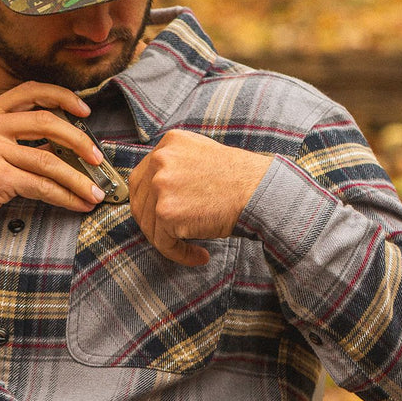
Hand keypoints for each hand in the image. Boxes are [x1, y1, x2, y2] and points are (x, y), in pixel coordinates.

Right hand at [0, 83, 107, 241]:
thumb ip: (5, 136)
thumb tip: (50, 143)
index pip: (30, 91)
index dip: (62, 96)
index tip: (84, 109)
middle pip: (47, 122)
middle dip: (80, 140)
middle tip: (98, 158)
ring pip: (49, 160)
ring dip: (79, 179)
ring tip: (96, 192)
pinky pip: (41, 186)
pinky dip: (65, 197)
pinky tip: (77, 205)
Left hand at [129, 130, 272, 265]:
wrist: (261, 192)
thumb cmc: (240, 179)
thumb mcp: (203, 154)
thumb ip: (176, 165)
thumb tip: (155, 190)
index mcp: (169, 144)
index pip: (141, 178)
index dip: (147, 202)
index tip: (159, 216)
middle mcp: (160, 161)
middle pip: (140, 202)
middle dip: (154, 224)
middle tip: (171, 236)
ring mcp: (161, 186)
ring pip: (150, 225)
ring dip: (168, 241)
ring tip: (191, 247)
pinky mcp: (167, 212)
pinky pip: (163, 243)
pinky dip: (179, 254)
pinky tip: (198, 256)